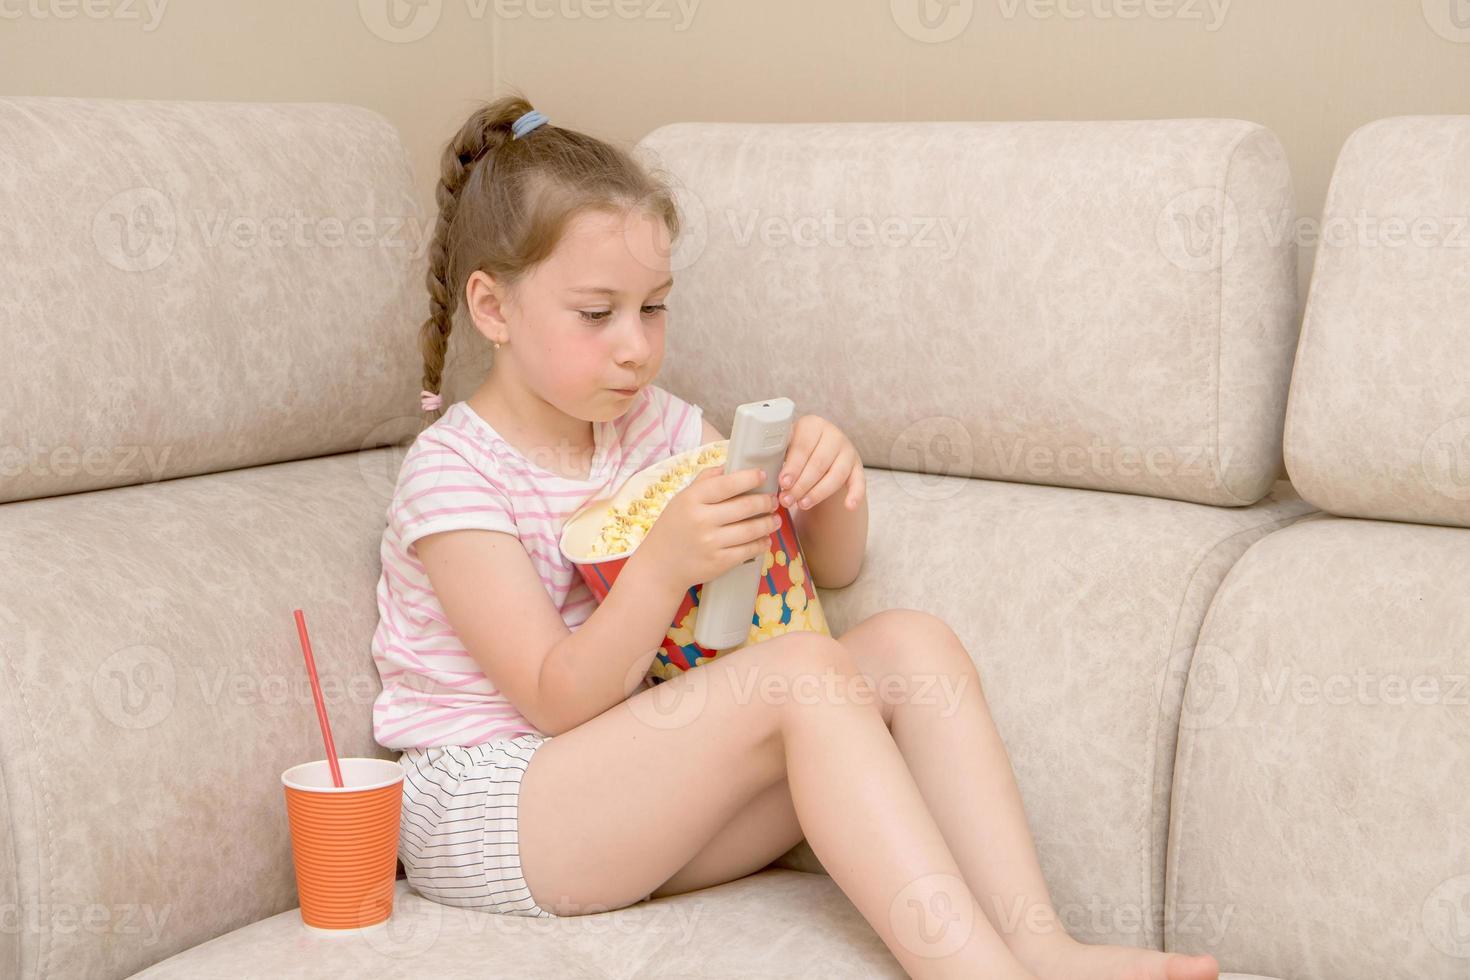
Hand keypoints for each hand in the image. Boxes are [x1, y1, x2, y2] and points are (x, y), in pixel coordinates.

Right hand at [635, 465, 780, 591]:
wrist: (660, 566)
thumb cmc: (673, 528)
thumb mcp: (681, 499)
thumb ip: (705, 481)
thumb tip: (729, 466)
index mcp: (692, 499)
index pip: (728, 484)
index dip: (750, 478)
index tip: (763, 476)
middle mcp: (702, 520)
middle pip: (745, 506)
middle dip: (765, 502)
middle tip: (773, 500)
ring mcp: (711, 543)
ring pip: (751, 529)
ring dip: (769, 523)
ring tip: (775, 519)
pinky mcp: (719, 562)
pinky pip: (749, 550)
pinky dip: (762, 543)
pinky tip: (765, 538)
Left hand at [778, 415, 865, 511]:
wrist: (821, 450)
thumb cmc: (799, 451)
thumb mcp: (787, 446)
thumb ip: (778, 455)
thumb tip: (764, 473)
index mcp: (812, 425)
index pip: (803, 447)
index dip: (793, 466)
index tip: (783, 482)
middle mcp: (833, 435)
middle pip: (819, 463)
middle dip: (801, 484)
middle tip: (787, 499)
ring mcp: (848, 451)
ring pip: (836, 475)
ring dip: (818, 493)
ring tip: (802, 505)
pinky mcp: (858, 467)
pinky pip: (859, 482)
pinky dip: (855, 495)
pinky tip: (849, 506)